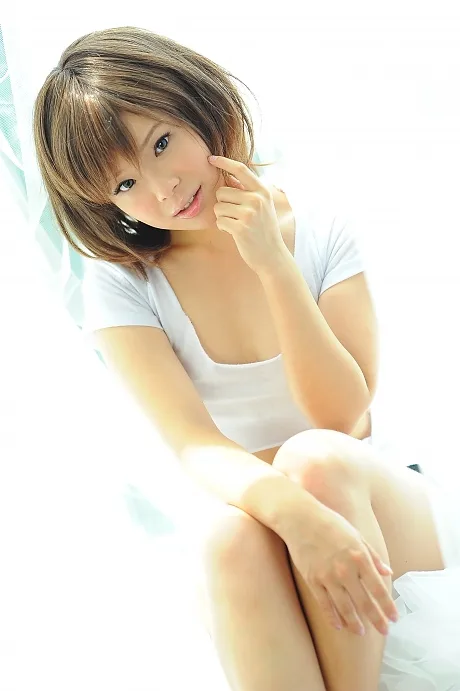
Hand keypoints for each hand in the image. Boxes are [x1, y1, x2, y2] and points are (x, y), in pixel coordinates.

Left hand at [208, 155, 288, 273]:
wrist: (272, 255)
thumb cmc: (263, 229)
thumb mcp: (262, 206)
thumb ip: (247, 191)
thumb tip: (228, 176)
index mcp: (262, 191)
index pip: (240, 169)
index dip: (224, 162)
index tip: (211, 158)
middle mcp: (256, 199)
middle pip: (222, 191)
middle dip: (223, 204)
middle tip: (234, 215)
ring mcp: (249, 214)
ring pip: (218, 207)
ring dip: (222, 217)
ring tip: (236, 224)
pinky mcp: (240, 228)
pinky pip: (219, 221)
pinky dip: (223, 227)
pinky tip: (234, 232)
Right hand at [282, 504, 397, 635]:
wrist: (300, 518)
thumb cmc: (330, 523)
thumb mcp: (356, 535)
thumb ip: (373, 555)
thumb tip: (387, 572)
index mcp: (359, 557)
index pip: (378, 589)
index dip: (387, 606)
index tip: (394, 618)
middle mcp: (345, 570)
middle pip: (364, 602)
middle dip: (376, 619)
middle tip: (384, 631)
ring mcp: (328, 576)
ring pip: (344, 607)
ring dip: (354, 623)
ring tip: (361, 632)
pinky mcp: (312, 579)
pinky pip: (324, 604)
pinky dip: (332, 617)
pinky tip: (339, 625)